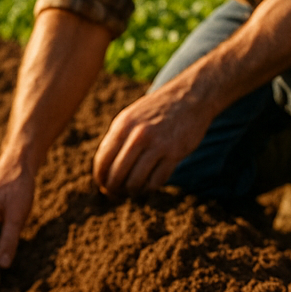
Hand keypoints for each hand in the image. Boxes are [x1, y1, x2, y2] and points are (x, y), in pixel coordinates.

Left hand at [92, 78, 213, 193]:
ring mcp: (158, 145)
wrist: (189, 97)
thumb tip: (103, 171)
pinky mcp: (175, 154)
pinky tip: (148, 185)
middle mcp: (138, 135)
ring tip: (132, 191)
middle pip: (117, 174)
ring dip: (131, 191)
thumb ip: (116, 140)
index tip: (103, 185)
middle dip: (114, 189)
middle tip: (116, 194)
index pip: (103, 160)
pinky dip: (150, 188)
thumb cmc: (156, 111)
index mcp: (123, 125)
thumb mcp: (131, 118)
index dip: (100, 178)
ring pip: (135, 181)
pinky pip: (156, 181)